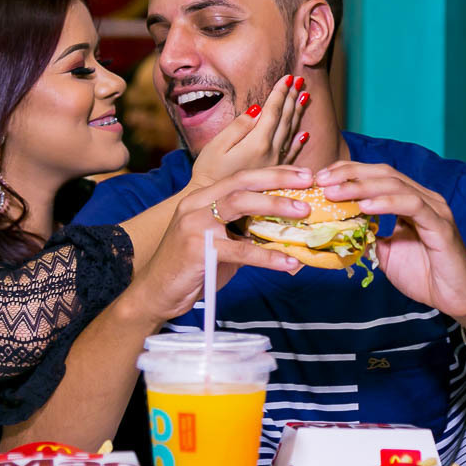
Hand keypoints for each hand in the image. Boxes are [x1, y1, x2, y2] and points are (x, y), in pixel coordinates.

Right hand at [130, 166, 312, 321]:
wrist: (156, 292)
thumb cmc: (192, 268)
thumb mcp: (221, 244)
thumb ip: (246, 234)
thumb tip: (288, 236)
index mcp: (202, 198)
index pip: (241, 177)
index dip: (273, 173)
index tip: (302, 173)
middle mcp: (196, 204)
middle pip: (241, 181)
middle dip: (277, 178)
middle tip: (308, 181)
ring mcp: (194, 224)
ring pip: (239, 203)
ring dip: (275, 205)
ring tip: (304, 212)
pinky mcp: (197, 249)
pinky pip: (240, 250)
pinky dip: (268, 256)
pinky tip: (289, 263)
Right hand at [190, 74, 309, 187]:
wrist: (213, 204)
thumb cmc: (209, 173)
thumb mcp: (217, 146)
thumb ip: (238, 127)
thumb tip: (256, 109)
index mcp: (257, 143)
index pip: (273, 112)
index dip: (280, 93)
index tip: (287, 77)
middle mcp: (270, 152)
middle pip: (285, 120)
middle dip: (292, 98)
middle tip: (300, 81)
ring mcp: (274, 163)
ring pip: (291, 133)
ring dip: (297, 114)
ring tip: (304, 97)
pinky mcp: (273, 173)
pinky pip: (291, 154)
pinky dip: (298, 142)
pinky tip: (304, 134)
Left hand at [316, 162, 465, 326]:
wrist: (457, 298)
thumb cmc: (426, 275)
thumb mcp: (387, 253)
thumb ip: (369, 237)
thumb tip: (340, 230)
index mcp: (411, 200)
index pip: (377, 175)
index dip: (349, 173)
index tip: (321, 178)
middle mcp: (424, 198)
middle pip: (384, 173)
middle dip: (350, 174)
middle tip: (321, 181)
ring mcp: (434, 210)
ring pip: (395, 185)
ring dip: (361, 187)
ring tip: (335, 192)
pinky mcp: (441, 226)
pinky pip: (412, 206)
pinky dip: (387, 203)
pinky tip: (365, 206)